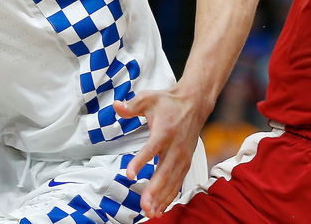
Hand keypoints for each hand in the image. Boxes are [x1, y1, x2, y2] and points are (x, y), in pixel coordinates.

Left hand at [115, 87, 213, 215]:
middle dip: (154, 191)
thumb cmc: (168, 102)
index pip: (151, 149)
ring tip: (151, 212)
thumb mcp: (148, 98)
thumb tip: (116, 106)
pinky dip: (170, 196)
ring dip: (162, 198)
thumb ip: (132, 105)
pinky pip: (178, 182)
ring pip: (172, 181)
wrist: (194, 103)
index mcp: (164, 131)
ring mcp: (182, 156)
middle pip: (164, 172)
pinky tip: (161, 207)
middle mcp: (175, 147)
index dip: (140, 162)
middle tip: (144, 206)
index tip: (129, 174)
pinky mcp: (186, 162)